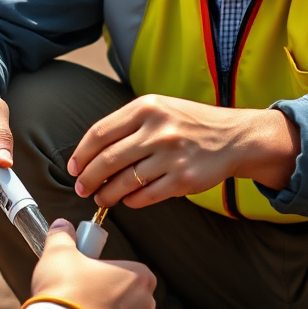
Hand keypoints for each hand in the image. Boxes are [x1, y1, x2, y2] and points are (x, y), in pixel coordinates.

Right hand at [31, 219, 156, 308]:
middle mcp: (149, 307)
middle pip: (132, 303)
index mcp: (139, 277)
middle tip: (86, 306)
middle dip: (113, 305)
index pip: (132, 274)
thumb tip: (62, 225)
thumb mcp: (58, 254)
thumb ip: (63, 236)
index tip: (92, 282)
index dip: (111, 278)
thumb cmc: (64, 292)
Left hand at [67, 94, 299, 208]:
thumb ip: (127, 125)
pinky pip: (145, 196)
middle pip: (107, 159)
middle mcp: (157, 129)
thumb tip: (90, 152)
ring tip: (101, 197)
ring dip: (106, 193)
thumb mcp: (159, 109)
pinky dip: (131, 201)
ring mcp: (171, 155)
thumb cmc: (189, 123)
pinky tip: (127, 200)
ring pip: (124, 181)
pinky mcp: (183, 179)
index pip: (100, 133)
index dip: (81, 153)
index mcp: (146, 107)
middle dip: (88, 178)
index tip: (73, 167)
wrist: (234, 137)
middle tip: (81, 188)